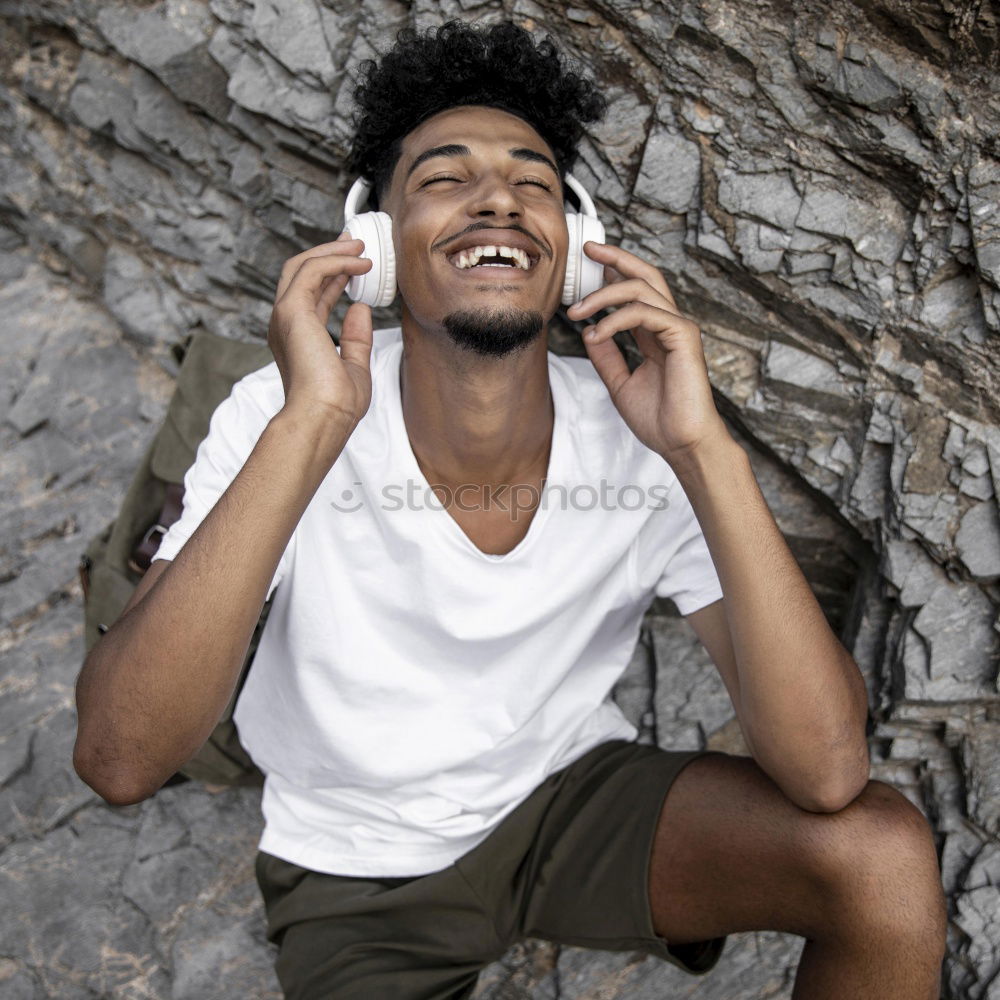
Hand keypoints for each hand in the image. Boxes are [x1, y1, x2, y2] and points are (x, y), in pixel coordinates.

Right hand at [268, 234, 374, 429]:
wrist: (323, 417)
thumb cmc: (336, 404)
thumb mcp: (354, 367)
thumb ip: (355, 338)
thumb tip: (361, 310)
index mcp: (296, 337)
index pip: (312, 295)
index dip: (333, 274)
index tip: (355, 262)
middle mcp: (286, 324)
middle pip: (300, 273)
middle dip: (328, 254)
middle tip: (355, 242)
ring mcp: (285, 316)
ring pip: (302, 266)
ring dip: (333, 252)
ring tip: (361, 247)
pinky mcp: (292, 311)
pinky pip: (312, 271)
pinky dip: (336, 262)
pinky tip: (360, 263)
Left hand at [566, 241, 729, 464]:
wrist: (681, 443)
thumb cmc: (659, 420)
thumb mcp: (620, 384)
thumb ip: (606, 358)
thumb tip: (588, 334)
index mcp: (655, 334)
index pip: (635, 292)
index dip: (613, 273)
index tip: (588, 263)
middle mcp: (668, 325)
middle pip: (645, 275)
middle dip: (616, 259)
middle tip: (587, 251)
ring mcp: (678, 328)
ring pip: (641, 289)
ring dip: (603, 296)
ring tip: (576, 311)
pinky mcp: (684, 337)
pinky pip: (646, 314)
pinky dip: (616, 320)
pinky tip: (596, 334)